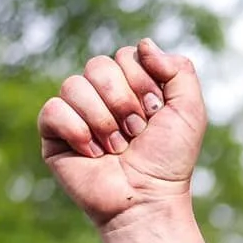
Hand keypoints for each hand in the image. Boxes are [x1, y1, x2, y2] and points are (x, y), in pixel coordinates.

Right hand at [38, 40, 206, 229]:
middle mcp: (101, 95)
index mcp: (131, 86)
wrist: (147, 198)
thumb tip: (143, 44)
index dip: (142, 82)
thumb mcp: (189, 112)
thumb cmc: (169, 161)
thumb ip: (179, 71)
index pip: (126, 56)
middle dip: (123, 101)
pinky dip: (78, 132)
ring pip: (74, 85)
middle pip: (98, 65)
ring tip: (117, 148)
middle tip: (136, 132)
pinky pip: (53, 109)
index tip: (156, 113)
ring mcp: (76, 113)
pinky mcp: (54, 133)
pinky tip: (94, 153)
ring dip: (103, 121)